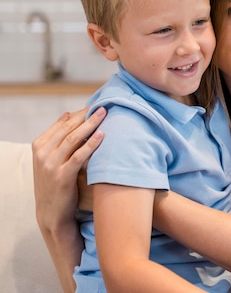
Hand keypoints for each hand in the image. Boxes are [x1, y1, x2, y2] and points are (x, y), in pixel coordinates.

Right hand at [33, 106, 104, 229]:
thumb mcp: (50, 158)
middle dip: (86, 116)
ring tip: (104, 115)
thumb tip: (67, 113)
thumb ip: (57, 137)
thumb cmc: (55, 183)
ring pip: (72, 139)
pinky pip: (78, 156)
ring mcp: (50, 165)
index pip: (61, 124)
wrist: (51, 213)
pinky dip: (90, 144)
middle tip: (103, 106)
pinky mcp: (61, 177)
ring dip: (90, 125)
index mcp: (39, 146)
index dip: (79, 113)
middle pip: (67, 129)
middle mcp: (42, 154)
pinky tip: (102, 135)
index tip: (95, 105)